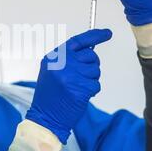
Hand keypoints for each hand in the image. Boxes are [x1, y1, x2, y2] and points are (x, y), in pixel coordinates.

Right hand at [25, 29, 111, 143]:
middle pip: (91, 55)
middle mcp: (62, 63)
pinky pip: (96, 85)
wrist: (44, 117)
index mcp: (53, 57)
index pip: (78, 41)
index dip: (95, 35)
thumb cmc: (49, 96)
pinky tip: (79, 96)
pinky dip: (91, 91)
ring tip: (76, 88)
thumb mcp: (52, 71)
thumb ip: (67, 59)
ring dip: (90, 80)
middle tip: (81, 78)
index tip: (107, 33)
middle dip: (91, 66)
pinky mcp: (80, 89)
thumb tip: (90, 49)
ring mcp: (71, 76)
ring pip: (95, 71)